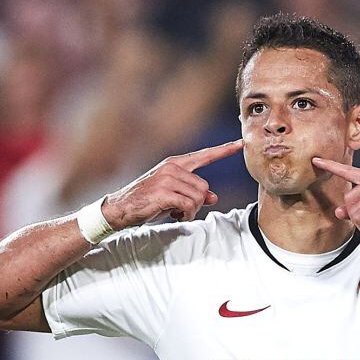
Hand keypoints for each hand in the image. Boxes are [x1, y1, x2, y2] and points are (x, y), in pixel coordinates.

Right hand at [102, 139, 242, 229]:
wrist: (119, 209)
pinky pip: (188, 205)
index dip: (224, 150)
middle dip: (197, 204)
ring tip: (176, 213)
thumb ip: (193, 194)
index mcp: (175, 164)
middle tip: (182, 211)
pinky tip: (173, 215)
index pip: (204, 155)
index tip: (240, 143)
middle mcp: (172, 167)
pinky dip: (185, 215)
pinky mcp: (163, 192)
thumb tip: (214, 197)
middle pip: (205, 187)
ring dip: (191, 211)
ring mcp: (167, 178)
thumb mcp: (172, 195)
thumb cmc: (146, 201)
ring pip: (198, 197)